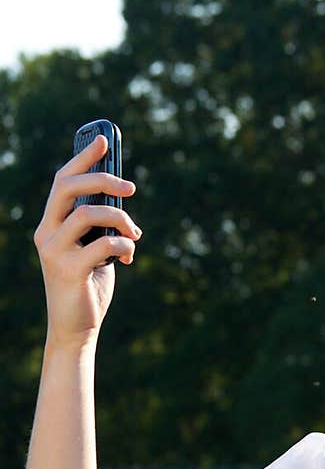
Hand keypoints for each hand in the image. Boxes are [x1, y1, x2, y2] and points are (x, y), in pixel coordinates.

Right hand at [32, 132, 141, 349]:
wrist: (76, 330)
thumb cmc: (88, 287)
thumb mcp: (94, 250)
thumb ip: (100, 228)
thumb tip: (123, 201)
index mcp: (50, 225)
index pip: (62, 181)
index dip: (82, 158)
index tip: (103, 139)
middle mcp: (46, 233)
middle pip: (68, 188)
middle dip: (103, 179)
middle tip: (131, 187)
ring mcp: (54, 251)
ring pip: (88, 214)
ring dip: (120, 219)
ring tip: (134, 234)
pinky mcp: (68, 270)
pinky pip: (103, 244)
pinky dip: (124, 246)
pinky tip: (129, 258)